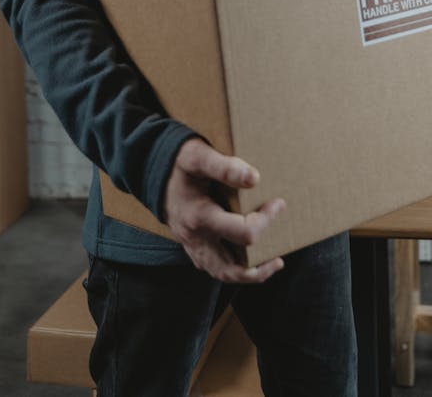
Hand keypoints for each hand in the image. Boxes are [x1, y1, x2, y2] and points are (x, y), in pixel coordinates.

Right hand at [163, 138, 285, 283]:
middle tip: (280, 240)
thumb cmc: (178, 163)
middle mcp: (196, 238)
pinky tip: (248, 259)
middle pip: (232, 269)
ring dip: (249, 274)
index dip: (266, 220)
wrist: (151, 170)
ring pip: (222, 274)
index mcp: (200, 217)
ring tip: (271, 263)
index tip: (278, 204)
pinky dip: (234, 269)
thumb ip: (224, 167)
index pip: (243, 233)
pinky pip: (213, 268)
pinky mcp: (192, 246)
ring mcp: (192, 246)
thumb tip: (254, 178)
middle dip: (262, 260)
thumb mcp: (198, 157)